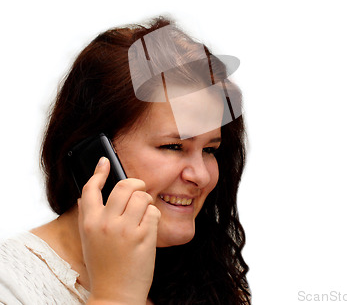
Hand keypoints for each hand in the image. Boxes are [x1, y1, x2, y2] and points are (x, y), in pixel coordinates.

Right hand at [78, 157, 160, 304]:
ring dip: (147, 202)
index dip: (99, 172)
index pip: (90, 189)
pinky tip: (149, 228)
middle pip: (124, 186)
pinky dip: (154, 217)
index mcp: (89, 223)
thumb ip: (87, 217)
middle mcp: (105, 223)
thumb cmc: (104, 267)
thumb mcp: (89, 241)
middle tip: (140, 190)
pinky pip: (153, 212)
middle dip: (136, 184)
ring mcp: (125, 229)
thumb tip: (85, 197)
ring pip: (142, 197)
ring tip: (144, 215)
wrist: (115, 295)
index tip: (105, 161)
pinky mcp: (143, 236)